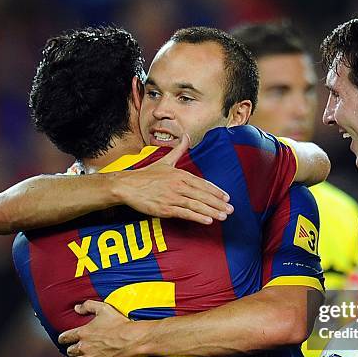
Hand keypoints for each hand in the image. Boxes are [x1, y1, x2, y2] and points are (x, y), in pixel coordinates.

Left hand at [58, 301, 142, 356]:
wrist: (133, 339)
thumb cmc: (119, 323)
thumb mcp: (104, 308)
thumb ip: (88, 306)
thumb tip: (76, 308)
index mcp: (83, 333)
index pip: (65, 337)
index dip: (63, 338)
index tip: (64, 339)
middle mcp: (83, 347)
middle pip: (70, 351)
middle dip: (72, 350)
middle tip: (77, 349)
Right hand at [113, 134, 233, 223]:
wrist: (126, 186)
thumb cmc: (146, 175)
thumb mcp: (165, 161)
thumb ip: (179, 150)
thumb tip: (187, 136)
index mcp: (180, 174)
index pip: (202, 183)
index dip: (216, 191)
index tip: (226, 197)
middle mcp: (178, 185)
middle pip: (202, 195)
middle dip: (218, 203)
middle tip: (231, 209)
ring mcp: (172, 197)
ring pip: (196, 205)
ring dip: (212, 211)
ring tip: (223, 216)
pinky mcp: (165, 208)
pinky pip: (184, 213)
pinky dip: (197, 216)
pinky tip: (208, 220)